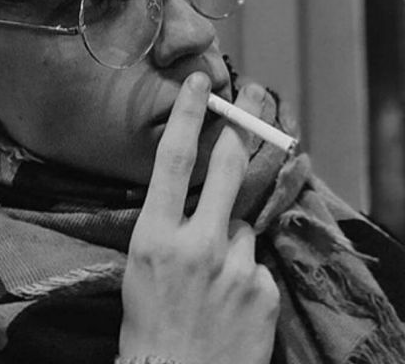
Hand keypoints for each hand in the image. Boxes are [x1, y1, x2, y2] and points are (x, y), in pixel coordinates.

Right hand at [119, 73, 279, 363]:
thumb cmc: (148, 320)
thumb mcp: (141, 262)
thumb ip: (167, 223)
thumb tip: (194, 193)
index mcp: (155, 236)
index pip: (173, 160)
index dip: (190, 115)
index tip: (201, 83)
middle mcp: (197, 245)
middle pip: (226, 168)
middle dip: (239, 132)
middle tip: (251, 106)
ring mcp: (235, 268)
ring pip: (242, 223)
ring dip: (230, 235)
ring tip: (213, 272)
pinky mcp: (263, 290)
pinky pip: (256, 261)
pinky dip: (244, 270)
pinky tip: (229, 298)